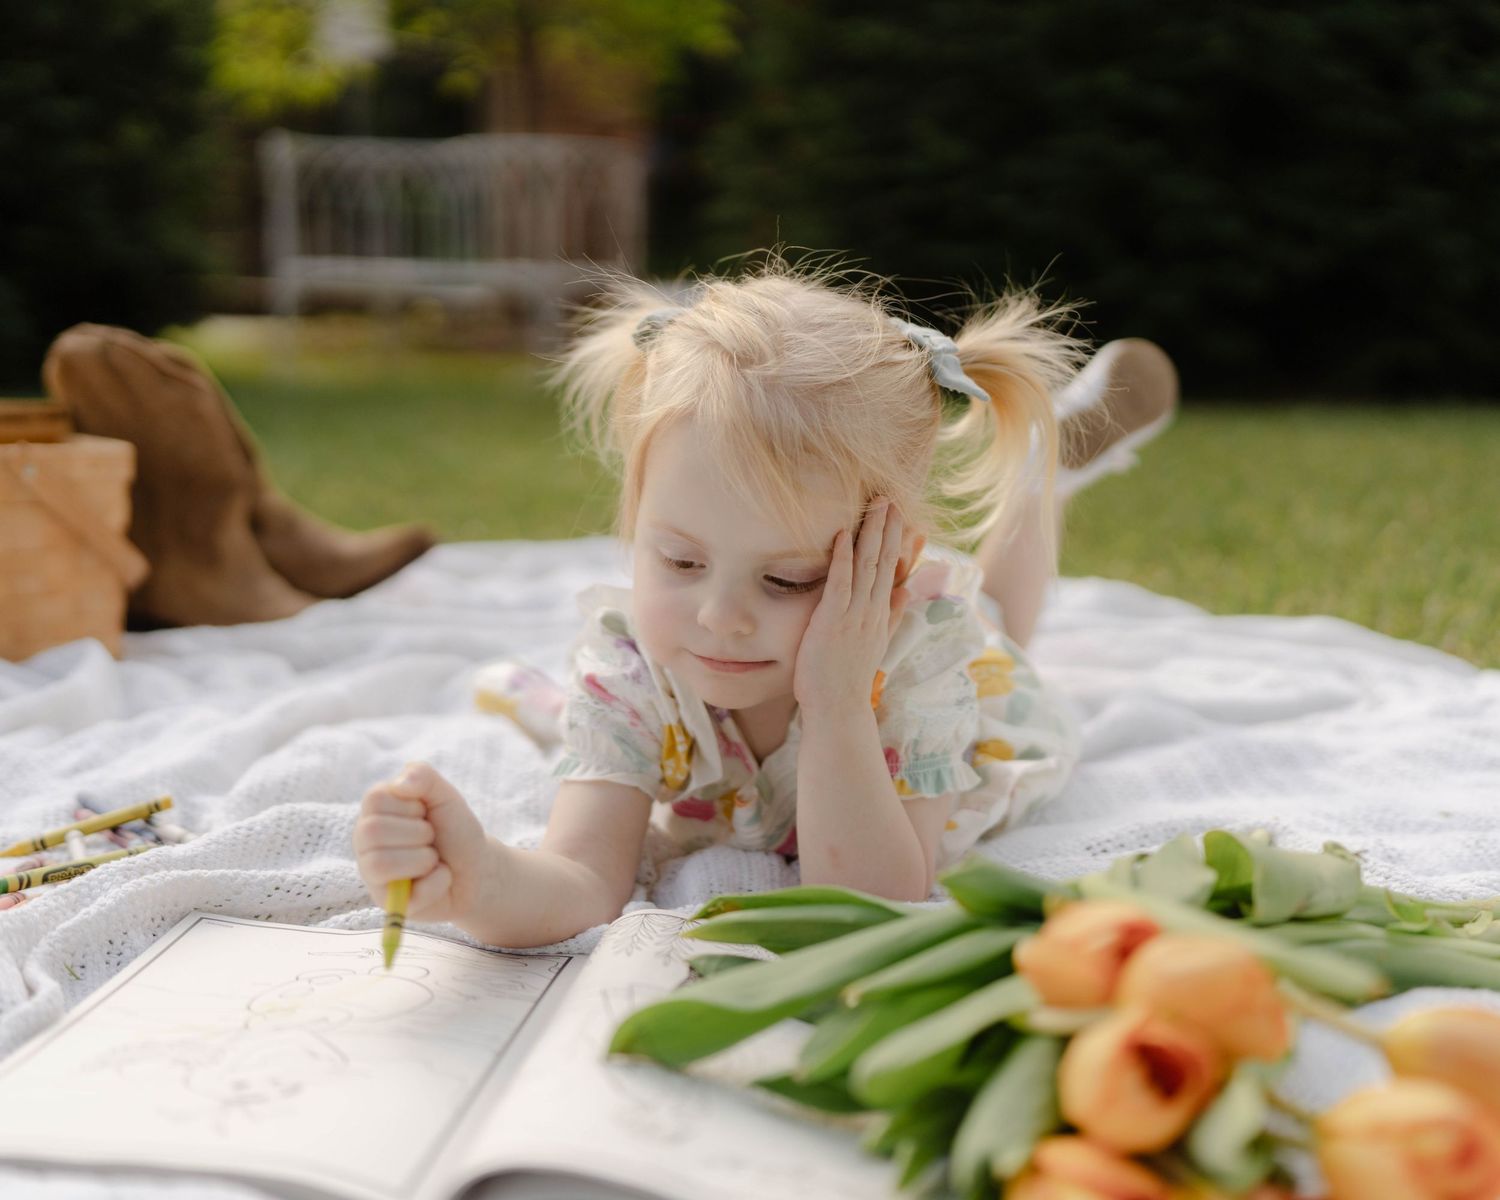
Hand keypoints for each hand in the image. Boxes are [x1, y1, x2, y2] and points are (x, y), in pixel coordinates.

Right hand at [353, 762, 489, 923]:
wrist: (478, 870)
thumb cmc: (455, 831)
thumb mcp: (445, 796)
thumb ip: (423, 777)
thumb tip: (399, 785)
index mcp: (375, 812)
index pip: (375, 800)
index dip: (411, 806)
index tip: (425, 813)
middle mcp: (366, 842)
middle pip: (373, 832)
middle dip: (419, 833)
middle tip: (431, 838)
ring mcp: (373, 874)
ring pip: (382, 863)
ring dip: (424, 859)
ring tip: (433, 860)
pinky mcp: (387, 903)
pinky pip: (407, 893)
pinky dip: (437, 882)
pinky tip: (438, 879)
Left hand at [794, 497, 913, 714]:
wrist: (838, 708)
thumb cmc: (847, 679)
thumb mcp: (875, 643)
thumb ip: (892, 616)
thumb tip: (906, 591)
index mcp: (880, 614)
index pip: (890, 569)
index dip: (895, 539)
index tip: (899, 514)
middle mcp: (872, 611)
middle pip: (884, 561)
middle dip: (887, 527)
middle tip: (890, 496)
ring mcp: (855, 615)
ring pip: (867, 566)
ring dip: (872, 533)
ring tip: (877, 505)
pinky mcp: (834, 621)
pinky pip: (840, 583)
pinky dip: (842, 558)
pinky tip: (842, 535)